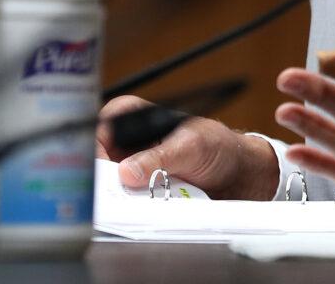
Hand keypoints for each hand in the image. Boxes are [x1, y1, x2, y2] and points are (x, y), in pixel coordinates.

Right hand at [95, 94, 278, 199]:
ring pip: (108, 187)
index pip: (101, 128)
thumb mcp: (191, 147)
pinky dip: (131, 211)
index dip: (95, 149)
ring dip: (117, 198)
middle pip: (97, 162)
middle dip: (102, 180)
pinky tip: (140, 215)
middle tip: (112, 195)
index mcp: (136, 118)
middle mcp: (128, 145)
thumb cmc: (219, 148)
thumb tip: (127, 172)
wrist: (239, 176)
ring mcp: (132, 172)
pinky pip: (125, 204)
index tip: (103, 170)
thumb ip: (160, 157)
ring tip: (133, 205)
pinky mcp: (139, 194)